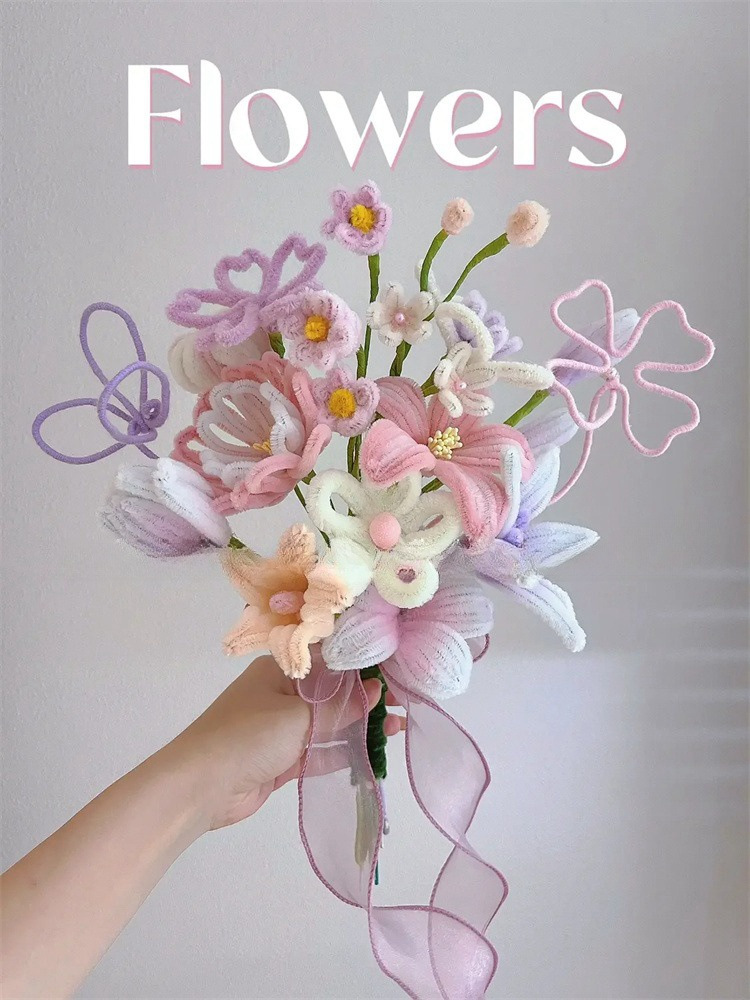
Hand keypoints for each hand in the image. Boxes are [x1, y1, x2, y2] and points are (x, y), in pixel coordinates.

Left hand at [167, 656, 404, 830]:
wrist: (200, 786)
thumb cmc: (247, 736)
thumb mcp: (298, 717)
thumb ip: (339, 707)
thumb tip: (376, 689)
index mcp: (281, 670)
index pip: (330, 660)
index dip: (365, 665)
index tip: (399, 671)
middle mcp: (282, 694)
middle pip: (333, 692)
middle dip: (368, 698)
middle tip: (406, 702)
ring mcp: (282, 728)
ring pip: (329, 722)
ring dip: (361, 725)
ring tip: (400, 726)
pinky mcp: (283, 759)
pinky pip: (320, 750)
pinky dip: (344, 750)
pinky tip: (374, 750)